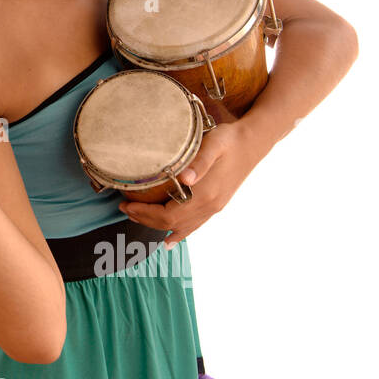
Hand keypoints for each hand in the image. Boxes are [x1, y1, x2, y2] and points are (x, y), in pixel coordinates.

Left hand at [118, 120, 267, 248]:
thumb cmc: (230, 140)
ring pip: (182, 227)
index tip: (127, 204)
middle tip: (124, 207)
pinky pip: (195, 225)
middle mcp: (210, 206)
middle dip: (145, 219)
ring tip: (137, 217)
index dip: (145, 213)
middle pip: (171, 223)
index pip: (168, 215)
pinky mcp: (217, 204)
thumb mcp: (214, 144)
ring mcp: (214, 207)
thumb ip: (199, 162)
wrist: (254, 142)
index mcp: (206, 194)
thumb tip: (184, 179)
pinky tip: (170, 239)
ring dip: (157, 225)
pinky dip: (180, 233)